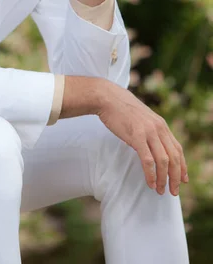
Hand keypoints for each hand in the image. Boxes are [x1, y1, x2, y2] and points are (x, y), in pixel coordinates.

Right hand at [96, 79, 187, 195]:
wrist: (107, 97)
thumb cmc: (121, 109)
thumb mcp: (142, 118)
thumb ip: (150, 130)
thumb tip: (151, 145)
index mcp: (161, 124)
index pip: (178, 149)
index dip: (182, 166)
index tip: (183, 179)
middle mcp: (158, 128)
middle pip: (174, 157)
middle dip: (176, 177)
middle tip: (173, 191)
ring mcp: (148, 132)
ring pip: (163, 161)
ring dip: (163, 178)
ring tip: (160, 190)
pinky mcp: (136, 136)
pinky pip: (148, 160)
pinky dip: (151, 174)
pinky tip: (150, 182)